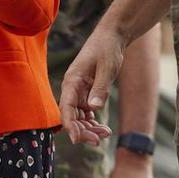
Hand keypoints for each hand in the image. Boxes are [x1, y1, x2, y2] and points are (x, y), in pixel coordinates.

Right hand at [59, 26, 121, 144]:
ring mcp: (80, 91)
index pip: (66, 108)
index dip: (70, 125)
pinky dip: (93, 122)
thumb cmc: (107, 48)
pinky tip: (103, 128)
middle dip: (82, 130)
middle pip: (72, 116)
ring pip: (79, 116)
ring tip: (105, 133)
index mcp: (72, 81)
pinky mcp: (87, 93)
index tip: (77, 139)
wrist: (112, 37)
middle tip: (98, 140)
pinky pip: (87, 112)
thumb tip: (93, 108)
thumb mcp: (106, 68)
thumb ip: (100, 88)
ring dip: (89, 128)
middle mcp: (73, 88)